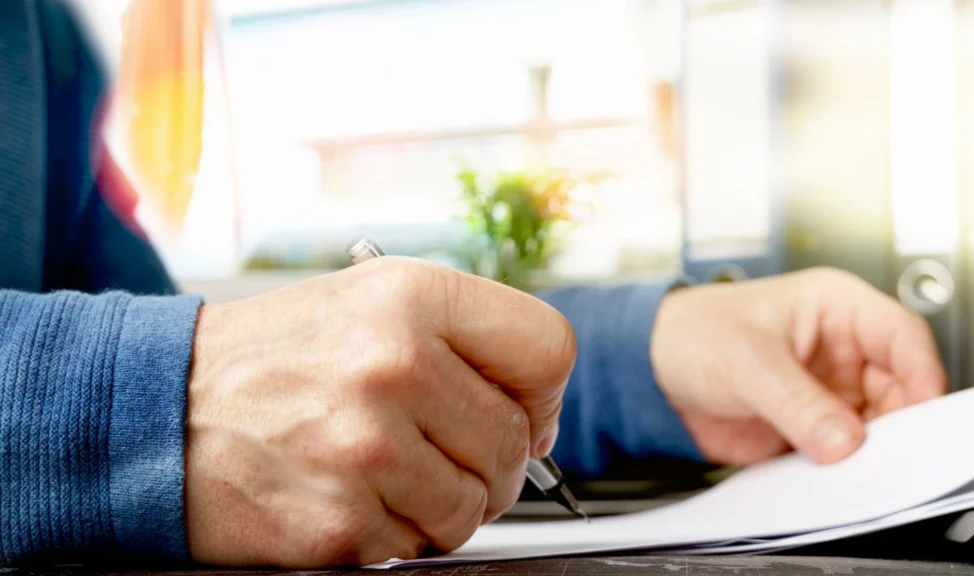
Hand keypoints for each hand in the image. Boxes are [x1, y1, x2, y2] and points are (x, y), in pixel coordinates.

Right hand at [184, 257, 575, 567]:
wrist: (157, 407)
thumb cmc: (271, 358)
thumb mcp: (369, 304)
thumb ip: (462, 341)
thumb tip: (538, 417)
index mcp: (412, 296)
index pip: (547, 350)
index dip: (540, 393)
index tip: (516, 408)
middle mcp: (395, 363)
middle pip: (516, 442)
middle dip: (489, 461)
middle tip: (435, 452)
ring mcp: (366, 446)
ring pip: (475, 506)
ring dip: (441, 503)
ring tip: (384, 472)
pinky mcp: (338, 520)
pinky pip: (415, 546)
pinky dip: (390, 532)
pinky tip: (346, 494)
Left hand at [651, 267, 946, 465]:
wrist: (649, 372)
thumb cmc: (690, 333)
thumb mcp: (746, 360)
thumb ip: (796, 402)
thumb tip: (843, 440)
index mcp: (834, 308)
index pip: (902, 337)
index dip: (922, 373)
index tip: (925, 412)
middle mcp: (839, 350)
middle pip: (899, 388)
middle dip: (898, 422)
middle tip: (888, 452)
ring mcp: (826, 391)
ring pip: (875, 426)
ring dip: (870, 450)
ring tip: (855, 467)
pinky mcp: (809, 427)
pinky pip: (841, 452)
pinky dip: (843, 469)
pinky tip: (832, 478)